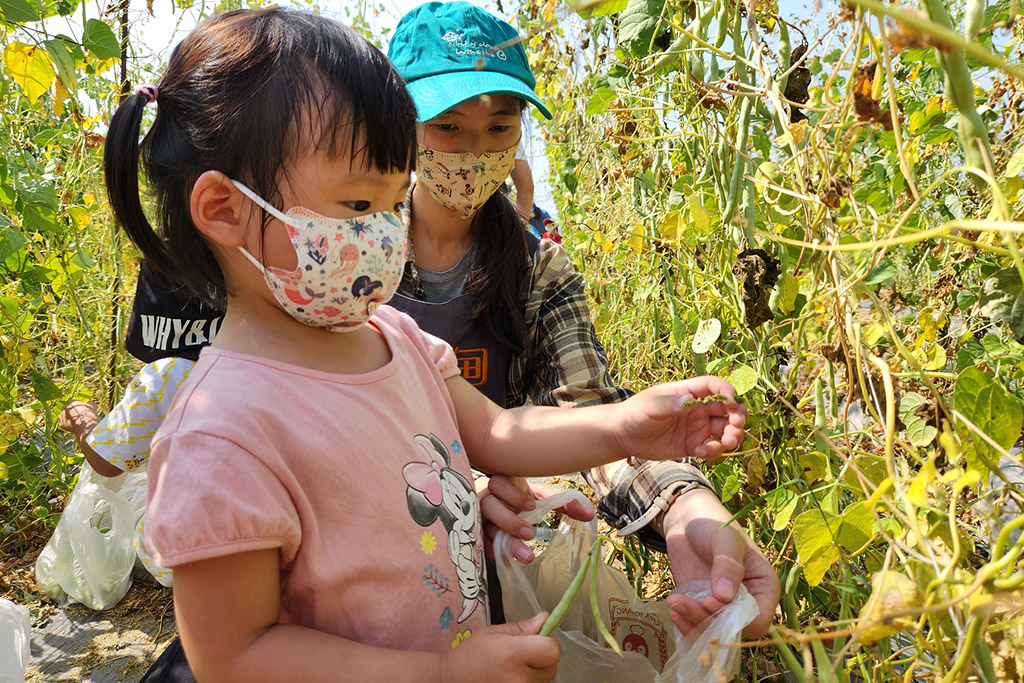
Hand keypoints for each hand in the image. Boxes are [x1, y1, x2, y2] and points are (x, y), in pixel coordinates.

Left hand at [58, 400, 98, 442]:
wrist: (86, 426)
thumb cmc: (89, 415)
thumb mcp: (93, 406)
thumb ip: (90, 403)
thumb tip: (90, 404)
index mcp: (72, 402)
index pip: (73, 403)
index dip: (78, 407)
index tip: (81, 411)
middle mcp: (65, 408)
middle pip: (66, 408)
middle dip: (70, 411)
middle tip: (77, 416)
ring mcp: (62, 416)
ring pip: (63, 415)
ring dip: (67, 417)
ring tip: (74, 421)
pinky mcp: (61, 424)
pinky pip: (62, 423)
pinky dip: (66, 424)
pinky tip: (72, 426)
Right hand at [440, 612, 559, 682]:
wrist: (453, 679)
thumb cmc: (472, 654)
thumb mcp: (495, 632)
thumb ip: (523, 627)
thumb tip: (545, 619)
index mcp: (513, 654)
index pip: (553, 649)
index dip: (547, 641)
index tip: (536, 639)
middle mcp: (519, 678)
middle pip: (552, 666)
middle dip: (543, 657)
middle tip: (523, 653)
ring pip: (546, 679)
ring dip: (537, 671)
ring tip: (515, 666)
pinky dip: (529, 680)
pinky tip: (513, 676)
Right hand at [479, 476, 593, 561]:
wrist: (499, 504)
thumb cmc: (520, 497)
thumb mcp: (540, 496)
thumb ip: (562, 503)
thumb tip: (589, 515)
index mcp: (501, 483)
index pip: (499, 483)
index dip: (512, 494)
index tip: (531, 507)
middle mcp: (486, 498)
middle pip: (488, 506)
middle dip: (509, 520)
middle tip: (531, 534)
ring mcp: (479, 517)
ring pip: (485, 528)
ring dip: (504, 542)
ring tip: (526, 555)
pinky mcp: (477, 534)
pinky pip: (481, 544)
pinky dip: (493, 552)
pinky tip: (508, 561)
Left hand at [611, 376, 746, 460]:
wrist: (623, 436)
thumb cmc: (634, 413)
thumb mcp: (649, 406)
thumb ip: (668, 404)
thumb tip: (688, 401)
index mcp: (688, 392)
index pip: (714, 387)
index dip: (727, 392)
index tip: (733, 402)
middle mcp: (697, 409)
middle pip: (727, 409)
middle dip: (737, 417)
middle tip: (736, 427)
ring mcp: (696, 427)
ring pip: (724, 429)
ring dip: (732, 435)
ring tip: (727, 442)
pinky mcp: (693, 445)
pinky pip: (711, 447)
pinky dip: (713, 450)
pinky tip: (703, 452)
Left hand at [662, 488, 779, 637]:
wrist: (687, 519)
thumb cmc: (714, 523)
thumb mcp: (725, 539)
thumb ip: (728, 565)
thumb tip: (725, 597)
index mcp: (764, 587)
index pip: (758, 621)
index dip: (735, 619)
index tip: (710, 600)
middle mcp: (746, 602)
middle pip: (732, 630)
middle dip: (708, 622)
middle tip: (685, 603)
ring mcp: (722, 606)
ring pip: (712, 632)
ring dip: (692, 624)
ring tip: (674, 603)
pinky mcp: (701, 605)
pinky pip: (696, 625)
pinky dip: (684, 622)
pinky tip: (673, 606)